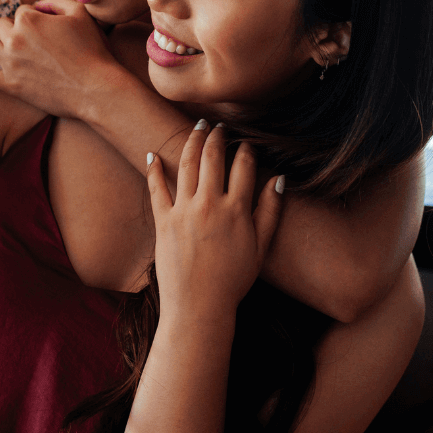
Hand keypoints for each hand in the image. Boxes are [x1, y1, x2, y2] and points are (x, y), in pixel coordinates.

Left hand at [0, 0, 119, 119]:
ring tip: (7, 48)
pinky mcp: (9, 85)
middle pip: (1, 25)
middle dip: (13, 29)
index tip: (46, 29)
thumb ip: (55, 0)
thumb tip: (38, 4)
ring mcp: (9, 63)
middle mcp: (14, 38)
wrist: (96, 89)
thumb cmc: (92, 50)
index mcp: (29, 19)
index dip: (34, 18)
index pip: (21, 11)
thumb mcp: (80, 13)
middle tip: (30, 41)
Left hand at [146, 122, 282, 321]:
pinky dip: (154, 169)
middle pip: (213, 157)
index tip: (246, 141)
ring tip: (197, 128)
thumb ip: (270, 212)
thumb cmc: (233, 281)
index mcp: (236, 210)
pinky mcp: (163, 221)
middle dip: (216, 136)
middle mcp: (210, 204)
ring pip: (187, 164)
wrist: (199, 307)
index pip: (244, 166)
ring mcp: (184, 210)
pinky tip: (153, 155)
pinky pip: (156, 188)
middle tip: (218, 126)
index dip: (246, 149)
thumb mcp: (260, 248)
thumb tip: (279, 180)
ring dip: (192, 141)